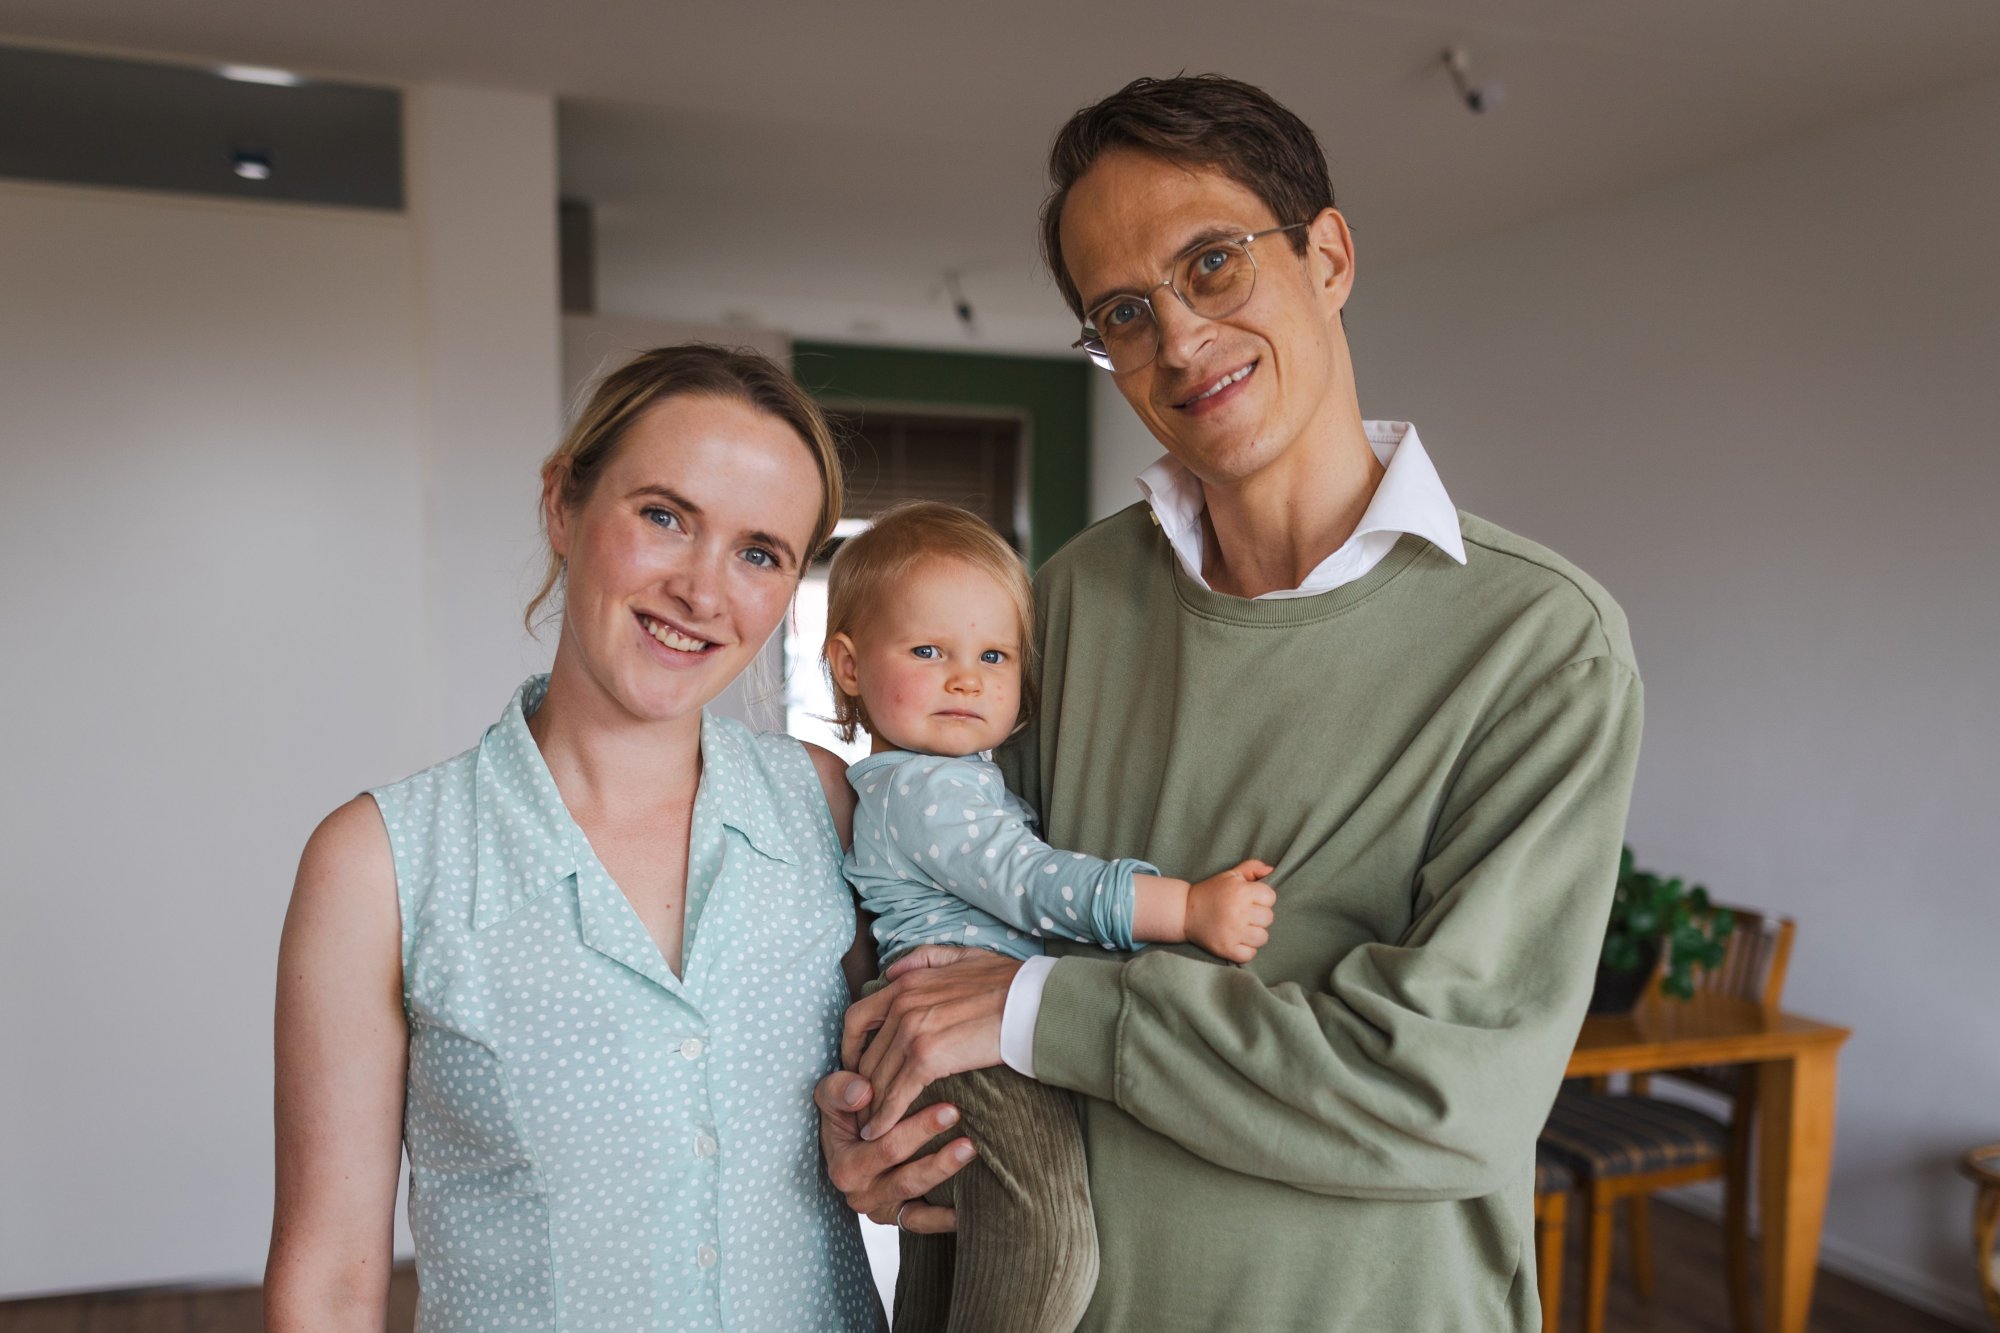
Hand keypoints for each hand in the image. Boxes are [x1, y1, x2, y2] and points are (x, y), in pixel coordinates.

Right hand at [815, 1070, 970, 1234]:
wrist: (843, 1141)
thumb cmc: (841, 1113)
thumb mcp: (830, 1096)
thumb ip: (840, 1090)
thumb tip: (863, 1092)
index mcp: (845, 1168)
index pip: (886, 1148)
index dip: (919, 1130)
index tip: (950, 1109)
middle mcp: (861, 1194)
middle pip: (906, 1178)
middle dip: (940, 1156)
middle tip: (972, 1135)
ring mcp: (879, 1208)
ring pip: (916, 1199)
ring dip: (945, 1176)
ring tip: (973, 1153)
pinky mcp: (895, 1216)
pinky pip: (920, 1222)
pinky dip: (943, 1219)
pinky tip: (967, 1210)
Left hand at [841, 946, 1019, 1140]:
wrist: (1034, 1003)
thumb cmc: (1008, 983)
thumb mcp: (963, 957)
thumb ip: (925, 960)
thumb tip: (894, 971)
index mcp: (907, 983)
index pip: (858, 1017)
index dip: (850, 1047)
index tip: (854, 1067)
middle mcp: (902, 1004)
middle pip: (867, 1054)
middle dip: (861, 1083)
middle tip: (862, 1105)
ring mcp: (912, 1030)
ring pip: (877, 1076)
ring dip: (870, 1105)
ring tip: (869, 1125)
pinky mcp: (928, 1057)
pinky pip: (896, 1093)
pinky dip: (885, 1115)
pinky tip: (881, 1131)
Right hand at [1185, 859, 1275, 962]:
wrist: (1184, 911)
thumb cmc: (1211, 892)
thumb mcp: (1230, 875)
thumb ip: (1253, 868)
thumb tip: (1273, 871)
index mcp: (1240, 892)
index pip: (1270, 897)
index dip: (1262, 898)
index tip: (1250, 900)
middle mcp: (1238, 912)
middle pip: (1268, 918)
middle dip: (1258, 916)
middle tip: (1244, 914)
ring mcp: (1232, 932)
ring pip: (1262, 937)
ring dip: (1254, 934)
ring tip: (1242, 928)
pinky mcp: (1226, 948)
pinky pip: (1250, 954)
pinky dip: (1246, 950)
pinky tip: (1237, 940)